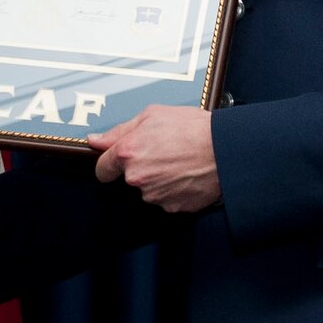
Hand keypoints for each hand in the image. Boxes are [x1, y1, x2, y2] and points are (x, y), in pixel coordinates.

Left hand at [88, 105, 219, 211]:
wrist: (226, 149)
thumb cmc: (193, 128)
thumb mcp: (153, 115)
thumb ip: (119, 130)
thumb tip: (95, 141)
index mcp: (128, 153)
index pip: (102, 169)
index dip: (109, 164)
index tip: (115, 163)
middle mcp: (137, 177)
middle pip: (129, 179)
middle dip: (141, 167)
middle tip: (163, 152)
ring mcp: (155, 195)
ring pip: (149, 189)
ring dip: (159, 179)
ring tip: (180, 161)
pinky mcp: (172, 206)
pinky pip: (167, 199)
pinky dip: (174, 189)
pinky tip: (187, 174)